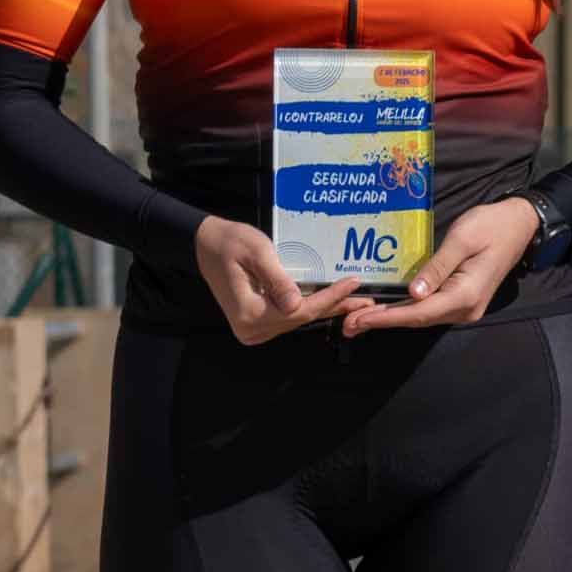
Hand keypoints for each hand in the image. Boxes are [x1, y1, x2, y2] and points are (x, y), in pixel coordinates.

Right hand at [191, 214, 364, 344]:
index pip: (300, 311)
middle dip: (334, 307)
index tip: (352, 284)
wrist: (205, 244)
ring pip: (298, 320)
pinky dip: (310, 308)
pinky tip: (332, 301)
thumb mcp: (257, 253)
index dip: (330, 298)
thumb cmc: (229, 242)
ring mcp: (252, 329)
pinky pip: (289, 317)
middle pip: (302, 319)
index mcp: (249, 314)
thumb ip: (277, 279)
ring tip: (355, 300)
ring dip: (326, 309)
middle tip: (366, 299)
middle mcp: (251, 329)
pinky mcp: (256, 324)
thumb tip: (297, 305)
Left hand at [344, 197, 538, 334]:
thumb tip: (414, 293)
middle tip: (346, 324)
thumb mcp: (462, 240)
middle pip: (417, 320)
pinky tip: (384, 311)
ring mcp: (465, 308)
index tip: (361, 318)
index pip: (419, 312)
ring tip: (358, 321)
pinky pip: (428, 310)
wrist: (520, 225)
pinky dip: (404, 312)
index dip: (387, 317)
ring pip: (421, 318)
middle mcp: (465, 309)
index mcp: (466, 295)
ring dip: (390, 319)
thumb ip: (437, 267)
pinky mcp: (461, 301)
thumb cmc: (491, 226)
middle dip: (381, 322)